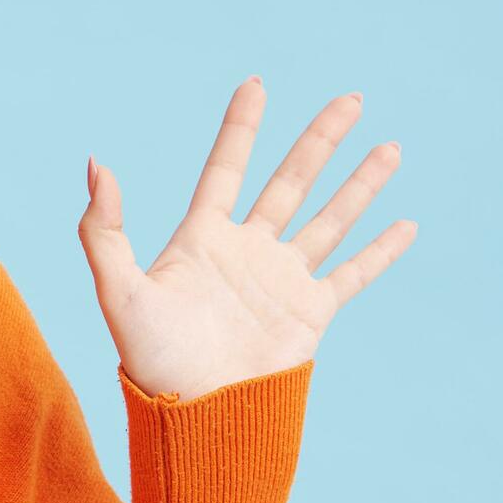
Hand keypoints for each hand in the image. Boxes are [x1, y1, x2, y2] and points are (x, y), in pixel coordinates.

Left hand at [77, 79, 414, 400]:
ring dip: (361, 183)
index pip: (226, 169)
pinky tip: (407, 224)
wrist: (197, 418)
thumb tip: (95, 164)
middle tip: (352, 99)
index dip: (241, 128)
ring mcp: (282, 281)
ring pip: (330, 218)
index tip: (256, 84)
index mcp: (202, 240)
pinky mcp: (311, 313)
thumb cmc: (150, 361)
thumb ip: (103, 229)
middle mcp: (247, 253)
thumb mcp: (118, 290)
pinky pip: (353, 273)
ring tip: (390, 146)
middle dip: (320, 140)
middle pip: (290, 182)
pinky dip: (381, 250)